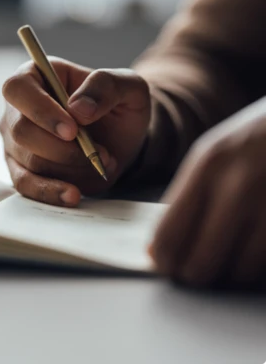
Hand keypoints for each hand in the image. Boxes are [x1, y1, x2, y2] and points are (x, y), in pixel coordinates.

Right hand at [0, 58, 150, 206]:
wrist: (120, 137)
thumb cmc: (117, 103)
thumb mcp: (127, 85)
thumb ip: (105, 86)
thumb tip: (78, 108)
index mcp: (35, 75)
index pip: (18, 88)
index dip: (40, 110)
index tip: (72, 129)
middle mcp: (17, 107)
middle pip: (20, 130)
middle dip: (61, 147)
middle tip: (97, 151)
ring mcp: (15, 140)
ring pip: (28, 159)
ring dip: (68, 167)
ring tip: (101, 162)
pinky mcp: (21, 168)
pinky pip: (25, 184)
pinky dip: (49, 192)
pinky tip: (72, 195)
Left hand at [151, 98, 265, 288]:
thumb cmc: (254, 141)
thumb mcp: (214, 155)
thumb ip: (189, 196)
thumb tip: (161, 245)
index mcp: (207, 165)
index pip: (171, 230)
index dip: (165, 258)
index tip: (164, 265)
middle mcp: (239, 185)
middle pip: (203, 259)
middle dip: (193, 274)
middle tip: (192, 273)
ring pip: (240, 270)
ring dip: (228, 276)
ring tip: (223, 264)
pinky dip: (256, 269)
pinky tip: (249, 256)